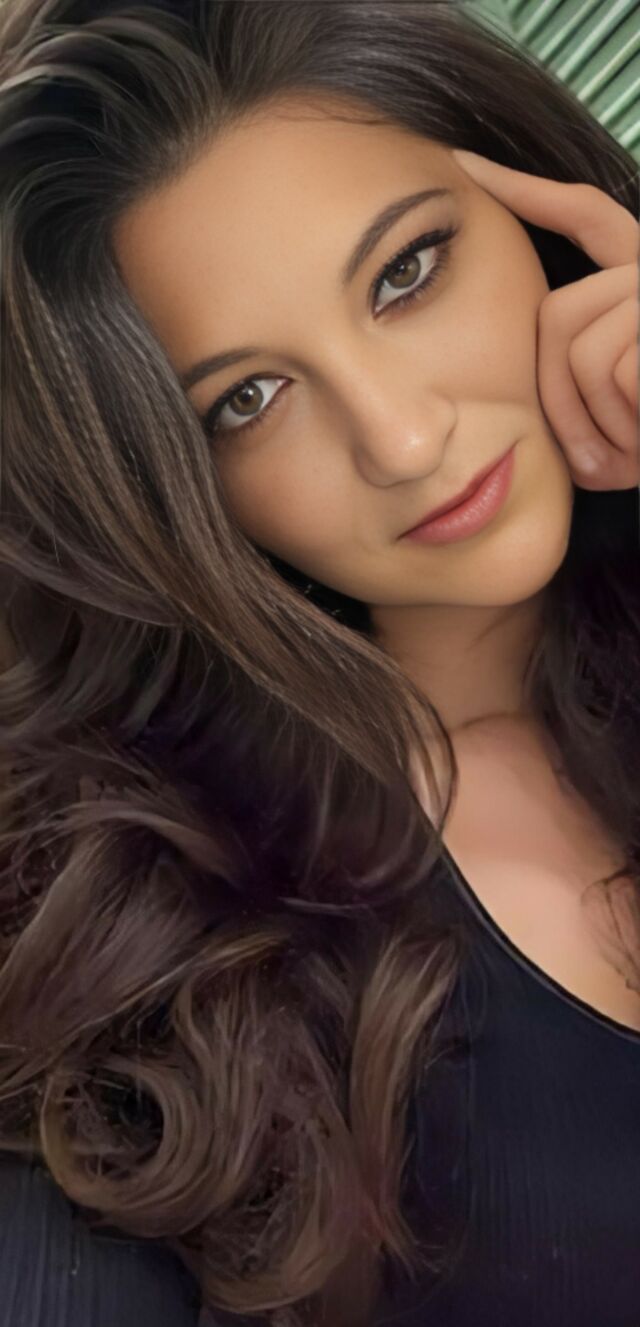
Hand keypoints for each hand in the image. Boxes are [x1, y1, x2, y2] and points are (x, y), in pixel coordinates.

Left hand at [452, 149, 638, 491]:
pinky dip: (624, 429)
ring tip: (631, 449)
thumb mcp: (609, 415)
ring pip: (585, 353)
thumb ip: (568, 371)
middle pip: (558, 313)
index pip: (586, 216)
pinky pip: (620, 376)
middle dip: (558, 396)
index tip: (468, 167)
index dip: (527, 192)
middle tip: (591, 453)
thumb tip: (500, 354)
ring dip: (593, 421)